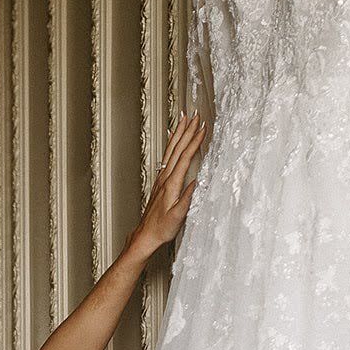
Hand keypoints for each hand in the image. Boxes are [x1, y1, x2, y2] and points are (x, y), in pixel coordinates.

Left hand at [127, 111, 205, 262]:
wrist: (146, 235)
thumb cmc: (162, 229)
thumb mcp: (178, 216)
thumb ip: (187, 198)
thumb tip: (196, 181)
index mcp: (171, 184)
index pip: (185, 157)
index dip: (194, 141)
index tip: (203, 127)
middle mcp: (164, 178)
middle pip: (177, 148)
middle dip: (187, 130)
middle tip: (195, 114)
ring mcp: (161, 178)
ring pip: (171, 149)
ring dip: (179, 132)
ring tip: (184, 118)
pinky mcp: (160, 181)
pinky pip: (166, 156)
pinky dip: (171, 143)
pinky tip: (172, 137)